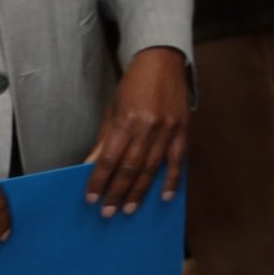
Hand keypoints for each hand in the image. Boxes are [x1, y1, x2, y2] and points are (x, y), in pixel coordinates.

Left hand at [85, 46, 188, 214]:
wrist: (162, 61)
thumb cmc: (133, 85)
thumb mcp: (112, 109)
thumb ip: (104, 140)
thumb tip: (91, 166)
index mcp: (126, 120)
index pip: (109, 159)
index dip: (99, 181)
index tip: (91, 198)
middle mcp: (147, 126)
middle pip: (130, 168)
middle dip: (117, 192)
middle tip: (108, 212)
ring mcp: (168, 129)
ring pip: (152, 168)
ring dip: (140, 191)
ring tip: (129, 209)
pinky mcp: (183, 129)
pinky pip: (177, 160)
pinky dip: (172, 180)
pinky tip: (165, 196)